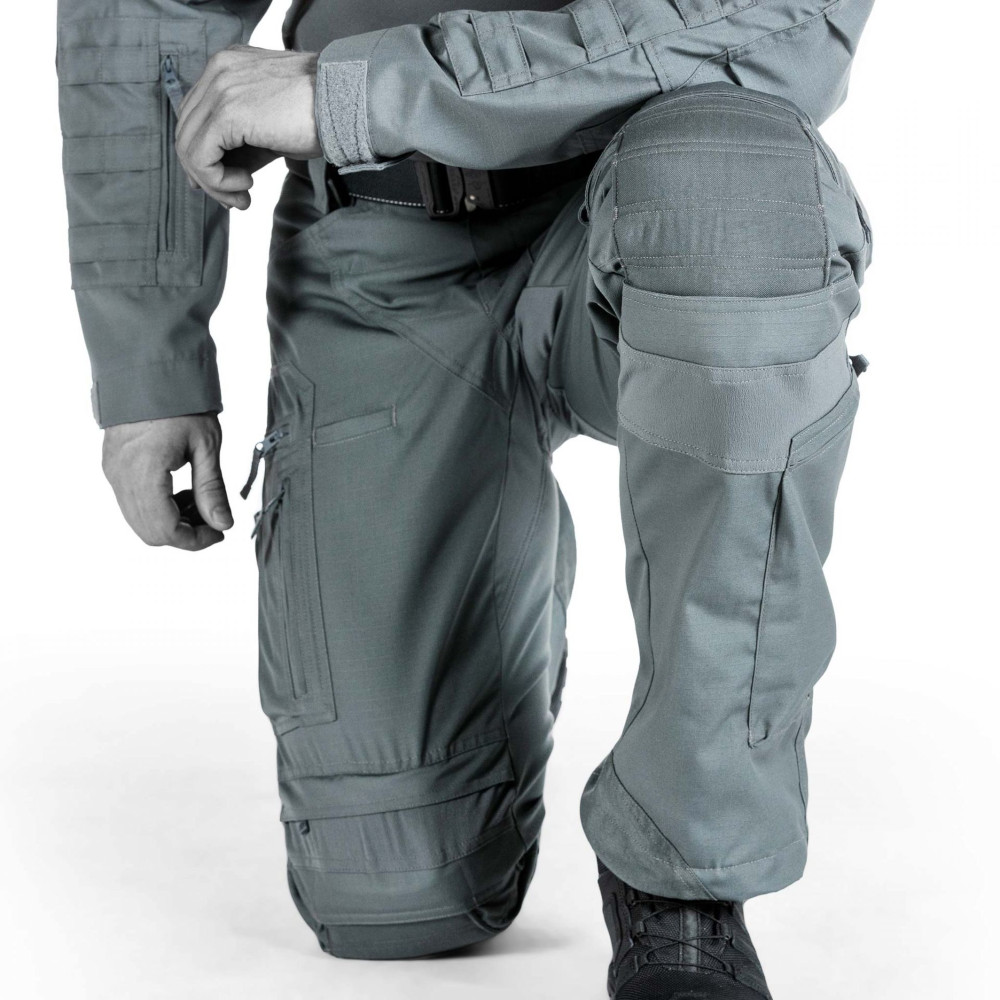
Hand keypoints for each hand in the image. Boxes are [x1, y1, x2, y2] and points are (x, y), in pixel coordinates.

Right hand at [102, 413, 233, 549]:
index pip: (166, 529)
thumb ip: (212, 489)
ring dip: (170, 521)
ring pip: (138, 521)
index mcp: (145, 473)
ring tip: (197, 501)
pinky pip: (131, 503)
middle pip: (149, 532)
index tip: (219, 533)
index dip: (194, 540)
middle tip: (212, 519)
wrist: (149, 369)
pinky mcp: (111, 466)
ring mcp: (112, 472)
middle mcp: (121, 477)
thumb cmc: (181, 402)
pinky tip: (179, 491)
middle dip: (184, 533)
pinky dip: (156, 508)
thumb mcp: (206, 446)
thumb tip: (222, 525)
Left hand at [175, 46, 321, 209]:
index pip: (195, 116)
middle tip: (234, 198)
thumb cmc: (320, 114)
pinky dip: (217, 181)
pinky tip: (246, 184)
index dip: (202, 157)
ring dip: (213, 183)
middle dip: (206, 175)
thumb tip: (220, 176)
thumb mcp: (271, 127)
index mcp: (227, 67)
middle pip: (186, 131)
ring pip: (188, 147)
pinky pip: (201, 157)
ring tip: (242, 195)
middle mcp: (218, 70)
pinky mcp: (227, 112)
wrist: (345, 102)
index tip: (223, 185)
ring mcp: (220, 88)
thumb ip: (242, 144)